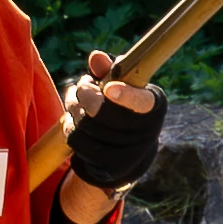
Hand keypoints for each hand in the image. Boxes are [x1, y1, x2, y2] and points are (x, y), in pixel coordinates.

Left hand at [57, 51, 165, 216]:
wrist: (128, 152)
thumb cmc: (124, 108)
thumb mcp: (121, 87)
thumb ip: (109, 71)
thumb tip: (96, 57)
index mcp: (153, 106)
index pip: (141, 101)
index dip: (125, 95)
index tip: (110, 88)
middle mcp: (145, 132)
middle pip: (102, 111)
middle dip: (84, 94)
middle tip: (80, 86)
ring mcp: (127, 153)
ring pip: (86, 124)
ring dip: (73, 107)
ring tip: (74, 99)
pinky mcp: (108, 166)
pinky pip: (77, 141)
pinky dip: (70, 126)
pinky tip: (74, 119)